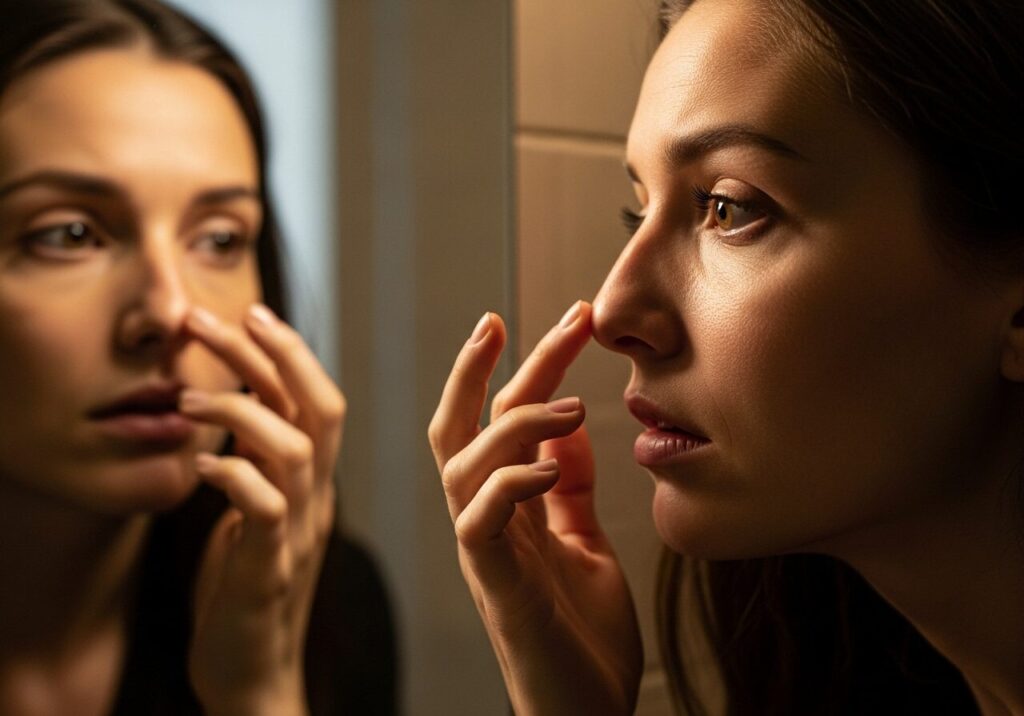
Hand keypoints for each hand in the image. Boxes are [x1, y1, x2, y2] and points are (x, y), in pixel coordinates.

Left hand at [179, 304, 344, 715]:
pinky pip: (262, 511)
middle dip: (272, 355)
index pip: (319, 400)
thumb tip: (235, 405)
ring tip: (188, 397)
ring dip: (243, 411)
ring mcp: (296, 536)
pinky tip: (199, 467)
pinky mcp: (267, 572)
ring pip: (298, 451)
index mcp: (312, 486)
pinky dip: (233, 477)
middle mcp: (316, 502)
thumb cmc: (243, 590)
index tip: (250, 313)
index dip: (290, 352)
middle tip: (216, 318)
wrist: (252, 676)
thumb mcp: (252, 513)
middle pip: (319, 409)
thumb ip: (255, 462)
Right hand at [429, 302, 642, 715]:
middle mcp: (485, 522)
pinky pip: (479, 521)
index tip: (569, 320)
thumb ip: (568, 488)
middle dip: (474, 371)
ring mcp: (485, 553)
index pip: (503, 422)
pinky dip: (509, 483)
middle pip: (458, 429)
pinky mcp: (496, 586)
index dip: (530, 367)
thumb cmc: (584, 636)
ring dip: (511, 423)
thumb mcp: (585, 542)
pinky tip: (549, 467)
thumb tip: (566, 425)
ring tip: (567, 405)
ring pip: (461, 465)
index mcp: (507, 509)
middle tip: (499, 321)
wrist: (587, 715)